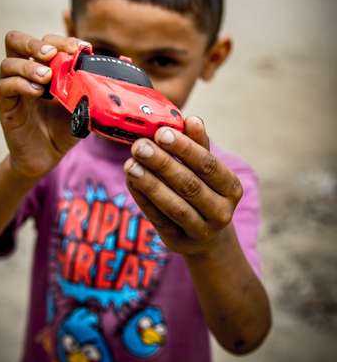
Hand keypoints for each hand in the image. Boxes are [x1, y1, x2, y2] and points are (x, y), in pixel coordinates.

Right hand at [0, 31, 88, 179]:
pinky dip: (21, 84)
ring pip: (8, 62)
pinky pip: (4, 87)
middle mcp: (26, 74)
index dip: (63, 40)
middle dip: (36, 43)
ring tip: (48, 77)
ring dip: (29, 65)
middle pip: (16, 41)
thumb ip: (95, 88)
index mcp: (45, 68)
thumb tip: (124, 67)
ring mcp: (14, 89)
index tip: (82, 48)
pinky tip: (38, 93)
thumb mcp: (83, 107)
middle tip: (54, 54)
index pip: (46, 41)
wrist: (47, 158)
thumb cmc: (63, 129)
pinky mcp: (7, 107)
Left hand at [124, 116, 242, 255]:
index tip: (161, 132)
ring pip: (174, 206)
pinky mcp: (178, 242)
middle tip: (140, 146)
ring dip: (150, 183)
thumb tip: (192, 119)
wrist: (207, 236)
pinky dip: (143, 199)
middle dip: (162, 164)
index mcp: (231, 188)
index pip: (208, 166)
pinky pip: (158, 219)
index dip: (185, 149)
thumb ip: (198, 144)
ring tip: (130, 164)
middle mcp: (221, 212)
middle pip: (190, 186)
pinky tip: (131, 180)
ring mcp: (201, 231)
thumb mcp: (205, 168)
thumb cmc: (204, 189)